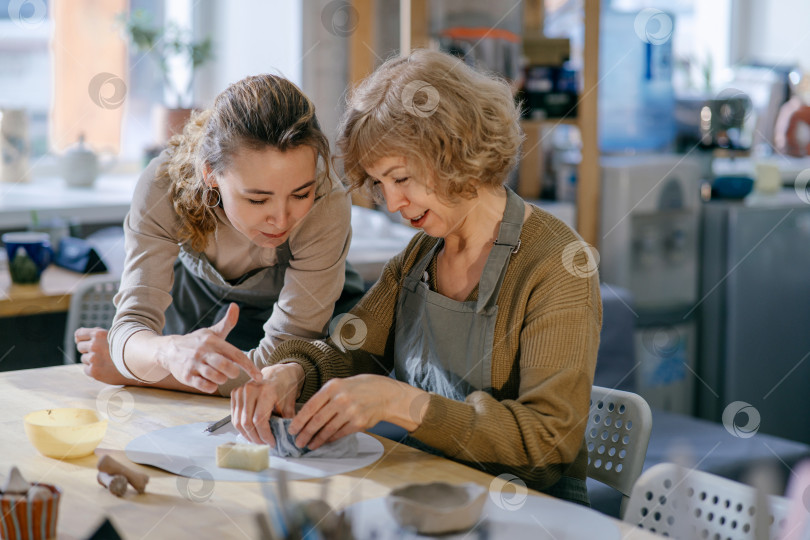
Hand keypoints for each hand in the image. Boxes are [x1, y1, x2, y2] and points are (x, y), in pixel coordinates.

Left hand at [75, 327, 132, 384]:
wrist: (140, 364)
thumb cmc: (127, 349)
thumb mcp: (115, 336)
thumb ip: (99, 335)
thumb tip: (79, 336)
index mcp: (99, 334)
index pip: (79, 334)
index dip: (81, 339)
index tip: (85, 342)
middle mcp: (94, 345)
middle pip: (80, 347)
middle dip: (88, 350)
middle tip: (101, 354)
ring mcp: (94, 359)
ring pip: (84, 359)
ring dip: (92, 361)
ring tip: (107, 361)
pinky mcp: (94, 371)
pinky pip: (86, 370)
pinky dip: (94, 370)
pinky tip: (105, 369)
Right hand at [156, 303, 261, 392]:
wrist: (169, 350)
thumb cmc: (196, 342)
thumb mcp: (211, 332)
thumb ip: (227, 323)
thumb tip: (236, 306)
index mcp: (213, 341)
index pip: (235, 354)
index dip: (249, 366)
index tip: (259, 376)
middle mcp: (203, 352)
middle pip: (226, 366)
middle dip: (232, 373)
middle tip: (230, 372)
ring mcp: (194, 364)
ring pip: (216, 377)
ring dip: (222, 380)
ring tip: (219, 375)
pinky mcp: (186, 376)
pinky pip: (205, 386)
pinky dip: (211, 386)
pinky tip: (210, 381)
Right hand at [230, 363, 304, 444]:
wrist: (278, 373)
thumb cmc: (285, 388)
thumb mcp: (290, 404)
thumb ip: (286, 421)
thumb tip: (284, 439)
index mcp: (266, 391)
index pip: (259, 420)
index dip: (265, 435)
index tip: (272, 443)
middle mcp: (251, 389)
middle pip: (247, 423)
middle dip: (256, 438)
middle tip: (264, 444)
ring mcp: (241, 390)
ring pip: (238, 421)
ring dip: (247, 435)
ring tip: (258, 440)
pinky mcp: (235, 393)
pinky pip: (234, 416)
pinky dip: (241, 427)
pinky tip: (251, 432)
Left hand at [289, 375, 429, 449]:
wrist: (386, 394)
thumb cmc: (361, 388)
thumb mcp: (342, 385)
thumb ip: (326, 397)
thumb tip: (308, 415)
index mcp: (333, 387)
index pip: (310, 406)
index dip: (299, 420)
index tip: (292, 429)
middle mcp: (340, 398)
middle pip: (317, 420)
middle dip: (305, 433)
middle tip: (298, 441)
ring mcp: (350, 411)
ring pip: (327, 430)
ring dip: (316, 439)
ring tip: (309, 445)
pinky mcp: (358, 423)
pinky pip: (339, 434)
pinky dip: (330, 439)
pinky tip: (324, 442)